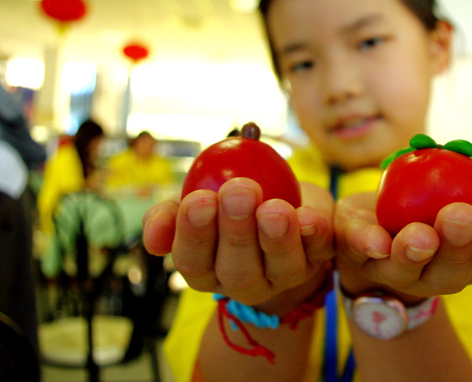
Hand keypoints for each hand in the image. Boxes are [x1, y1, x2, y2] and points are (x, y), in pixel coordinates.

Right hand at [142, 178, 333, 310]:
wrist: (283, 196)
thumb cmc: (231, 200)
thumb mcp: (198, 200)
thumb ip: (171, 215)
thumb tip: (152, 237)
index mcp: (207, 268)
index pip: (194, 262)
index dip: (194, 234)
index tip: (198, 200)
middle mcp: (245, 280)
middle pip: (237, 269)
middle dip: (236, 231)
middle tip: (238, 192)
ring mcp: (284, 274)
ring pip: (280, 266)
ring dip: (276, 237)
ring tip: (274, 208)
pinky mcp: (319, 258)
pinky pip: (320, 250)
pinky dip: (315, 233)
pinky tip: (309, 217)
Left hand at [334, 193, 471, 301]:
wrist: (378, 222)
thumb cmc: (438, 210)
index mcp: (466, 263)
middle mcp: (431, 275)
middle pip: (448, 270)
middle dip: (456, 246)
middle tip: (461, 217)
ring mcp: (393, 269)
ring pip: (405, 266)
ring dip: (414, 250)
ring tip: (421, 234)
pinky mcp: (356, 254)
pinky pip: (359, 249)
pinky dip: (366, 243)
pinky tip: (374, 240)